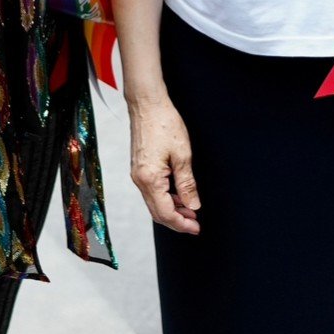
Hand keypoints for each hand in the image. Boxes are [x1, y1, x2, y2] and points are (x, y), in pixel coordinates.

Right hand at [128, 90, 201, 233]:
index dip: (181, 224)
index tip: (196, 228)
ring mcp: (138, 175)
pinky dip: (165, 198)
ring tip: (191, 211)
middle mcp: (139, 180)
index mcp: (150, 179)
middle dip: (177, 221)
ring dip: (172, 210)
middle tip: (195, 224)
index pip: (165, 213)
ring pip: (154, 203)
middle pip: (157, 212)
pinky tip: (179, 196)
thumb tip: (193, 205)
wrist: (147, 105)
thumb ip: (187, 184)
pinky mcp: (139, 169)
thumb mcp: (182, 155)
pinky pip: (152, 191)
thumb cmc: (164, 124)